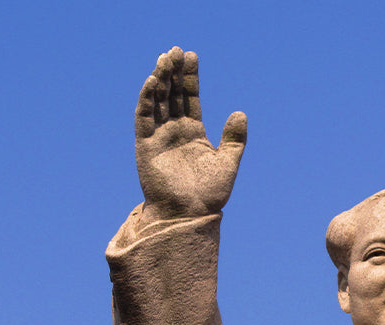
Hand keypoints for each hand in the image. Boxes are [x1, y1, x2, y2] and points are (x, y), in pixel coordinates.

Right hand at [135, 47, 246, 224]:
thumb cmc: (210, 194)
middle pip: (172, 94)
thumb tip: (240, 112)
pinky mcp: (145, 146)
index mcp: (194, 133)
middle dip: (173, 72)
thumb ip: (234, 138)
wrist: (190, 215)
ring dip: (160, 79)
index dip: (190, 77)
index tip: (191, 55)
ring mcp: (159, 138)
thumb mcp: (228, 162)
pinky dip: (147, 100)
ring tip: (165, 58)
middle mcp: (175, 132)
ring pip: (158, 102)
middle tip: (176, 50)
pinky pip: (144, 118)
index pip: (191, 98)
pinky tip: (153, 82)